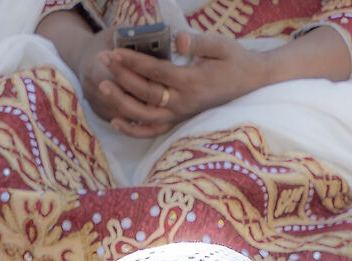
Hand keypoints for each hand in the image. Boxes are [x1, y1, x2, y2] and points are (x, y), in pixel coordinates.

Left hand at [92, 32, 259, 133]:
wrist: (250, 81)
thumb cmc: (234, 59)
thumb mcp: (221, 45)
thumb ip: (198, 41)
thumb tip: (177, 38)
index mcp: (191, 82)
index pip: (155, 72)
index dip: (133, 62)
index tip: (114, 51)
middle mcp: (183, 103)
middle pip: (145, 92)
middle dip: (121, 76)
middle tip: (102, 61)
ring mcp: (180, 115)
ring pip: (145, 115)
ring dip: (122, 103)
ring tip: (103, 87)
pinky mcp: (179, 121)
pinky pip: (154, 131)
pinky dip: (134, 130)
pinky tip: (116, 120)